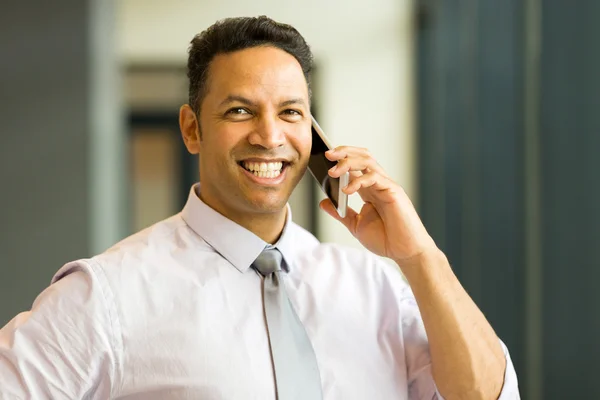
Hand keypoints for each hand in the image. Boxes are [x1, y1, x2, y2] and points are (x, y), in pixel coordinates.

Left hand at [320, 146, 437, 264]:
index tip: (324, 157)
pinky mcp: (393, 191)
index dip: (340, 158)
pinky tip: (347, 190)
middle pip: (362, 157)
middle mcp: (378, 184)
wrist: (405, 252)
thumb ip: (340, 213)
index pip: (355, 165)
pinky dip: (359, 181)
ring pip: (368, 162)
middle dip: (344, 151)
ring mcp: (386, 185)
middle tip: (328, 154)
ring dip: (348, 162)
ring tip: (333, 171)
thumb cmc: (386, 239)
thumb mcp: (355, 225)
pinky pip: (375, 177)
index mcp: (369, 189)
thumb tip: (323, 202)